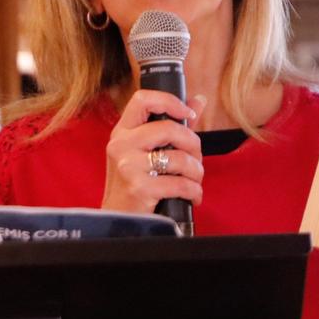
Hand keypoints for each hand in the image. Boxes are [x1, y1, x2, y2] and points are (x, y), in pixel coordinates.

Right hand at [102, 91, 207, 215]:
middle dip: (193, 144)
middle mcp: (121, 145)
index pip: (142, 99)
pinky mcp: (139, 188)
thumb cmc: (136, 183)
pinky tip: (193, 196)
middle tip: (196, 159)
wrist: (120, 219)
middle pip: (169, 128)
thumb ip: (174, 125)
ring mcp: (128, 167)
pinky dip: (194, 191)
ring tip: (195, 181)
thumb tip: (198, 100)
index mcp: (123, 132)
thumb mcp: (147, 151)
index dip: (170, 101)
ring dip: (197, 172)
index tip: (188, 114)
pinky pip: (180, 184)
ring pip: (179, 158)